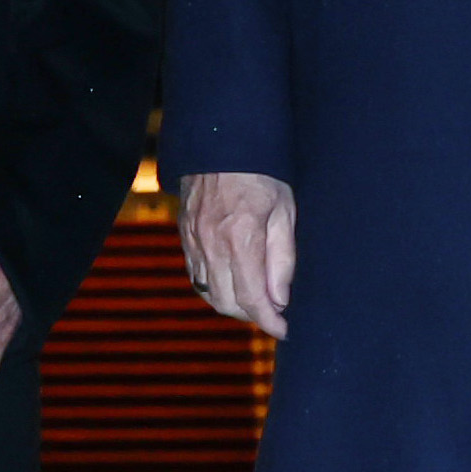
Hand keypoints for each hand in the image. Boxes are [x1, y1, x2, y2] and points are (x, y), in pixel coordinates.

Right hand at [181, 170, 297, 338]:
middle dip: (253, 315)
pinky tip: (233, 281)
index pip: (252, 299)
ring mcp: (193, 241)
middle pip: (228, 304)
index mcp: (240, 238)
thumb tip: (280, 300)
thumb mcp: (285, 211)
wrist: (222, 141)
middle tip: (275, 312)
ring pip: (209, 294)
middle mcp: (211, 244)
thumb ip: (282, 259)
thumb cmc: (262, 173)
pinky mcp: (185, 236)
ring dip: (233, 304)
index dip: (270, 321)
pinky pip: (196, 277)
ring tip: (256, 298)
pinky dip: (215, 288)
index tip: (285, 330)